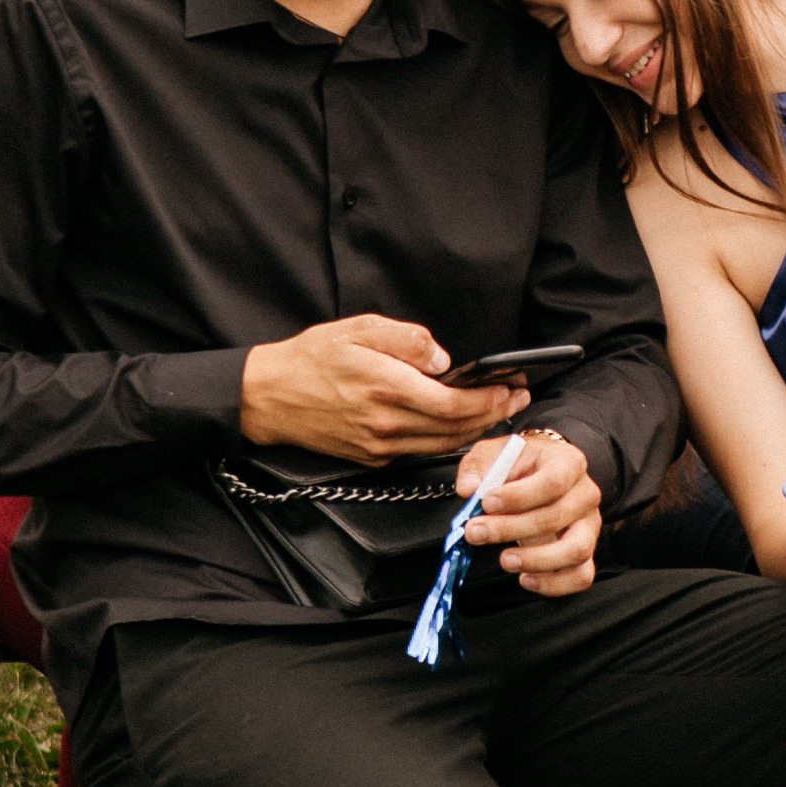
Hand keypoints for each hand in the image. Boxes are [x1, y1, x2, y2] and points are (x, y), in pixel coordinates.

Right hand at [238, 315, 526, 460]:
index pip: (452, 403)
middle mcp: (385, 422)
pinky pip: (420, 450)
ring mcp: (379, 445)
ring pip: (442, 444)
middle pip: (455, 428)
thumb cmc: (311, 358)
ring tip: (498, 411)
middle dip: (493, 414)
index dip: (488, 399)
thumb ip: (405, 339)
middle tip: (517, 399)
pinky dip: (447, 440)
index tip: (510, 386)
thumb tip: (442, 358)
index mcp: (385, 386)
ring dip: (476, 430)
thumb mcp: (357, 328)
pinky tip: (460, 425)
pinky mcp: (372, 458)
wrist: (267, 397)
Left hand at [459, 430, 600, 595]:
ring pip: (575, 551)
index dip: (518, 496)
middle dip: (510, 529)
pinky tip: (525, 578)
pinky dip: (553, 583)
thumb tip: (469, 488)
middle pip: (555, 518)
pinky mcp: (585, 552)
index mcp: (568, 462)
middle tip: (476, 532)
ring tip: (504, 559)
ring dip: (535, 560)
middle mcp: (584, 495)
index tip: (487, 502)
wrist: (539, 474)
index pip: (553, 481)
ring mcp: (588, 526)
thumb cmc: (520, 465)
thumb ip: (479, 468)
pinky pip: (580, 576)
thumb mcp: (495, 453)